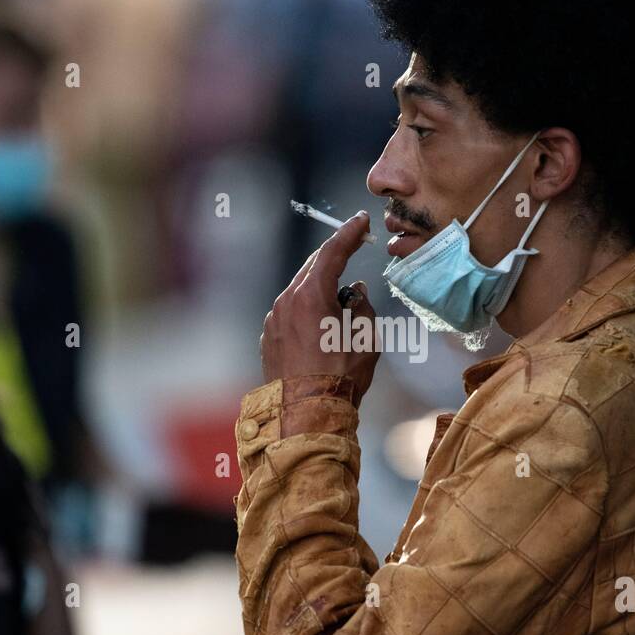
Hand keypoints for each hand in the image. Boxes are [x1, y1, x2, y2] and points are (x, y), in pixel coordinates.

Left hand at [260, 212, 379, 400]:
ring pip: (300, 289)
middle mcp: (287, 301)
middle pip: (313, 267)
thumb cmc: (340, 377)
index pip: (332, 253)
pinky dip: (308, 307)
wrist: (305, 414)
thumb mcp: (366, 338)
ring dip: (321, 285)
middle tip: (355, 243)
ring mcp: (274, 318)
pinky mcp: (269, 336)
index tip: (361, 220)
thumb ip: (362, 307)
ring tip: (343, 295)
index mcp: (311, 295)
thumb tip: (355, 293)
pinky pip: (291, 311)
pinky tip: (322, 321)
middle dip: (335, 254)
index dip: (349, 234)